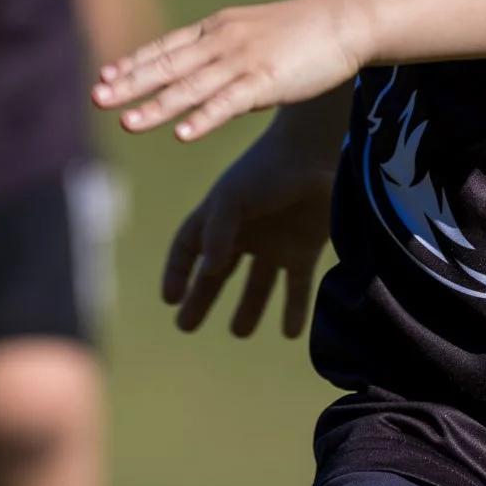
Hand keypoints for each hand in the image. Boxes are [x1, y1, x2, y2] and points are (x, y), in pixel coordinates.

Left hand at [92, 0, 367, 142]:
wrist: (346, 19)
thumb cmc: (304, 31)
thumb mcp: (254, 34)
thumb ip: (225, 55)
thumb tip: (202, 81)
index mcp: (218, 28)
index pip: (167, 47)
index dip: (134, 62)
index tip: (104, 75)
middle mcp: (223, 41)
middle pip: (169, 66)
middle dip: (131, 84)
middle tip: (96, 97)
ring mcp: (244, 60)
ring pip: (192, 87)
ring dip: (157, 106)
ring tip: (127, 123)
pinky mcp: (267, 80)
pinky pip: (229, 103)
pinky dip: (204, 118)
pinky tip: (182, 134)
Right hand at [161, 126, 335, 336]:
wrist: (316, 152)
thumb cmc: (267, 169)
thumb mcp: (233, 197)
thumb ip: (218, 232)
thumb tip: (210, 270)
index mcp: (219, 216)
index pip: (188, 249)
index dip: (176, 273)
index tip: (170, 299)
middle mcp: (245, 233)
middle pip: (217, 274)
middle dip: (202, 298)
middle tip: (186, 327)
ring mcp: (276, 241)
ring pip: (258, 284)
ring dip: (249, 308)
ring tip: (239, 331)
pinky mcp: (305, 247)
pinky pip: (297, 285)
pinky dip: (294, 309)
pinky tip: (290, 333)